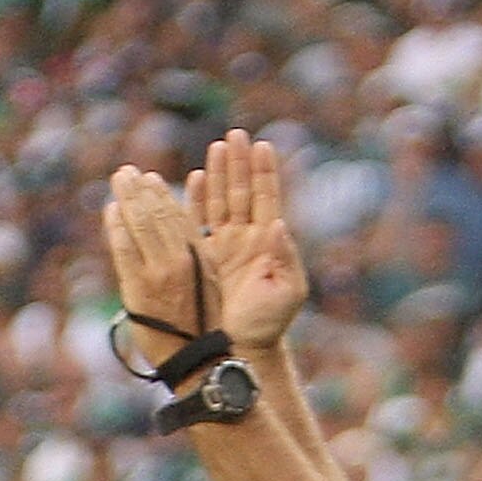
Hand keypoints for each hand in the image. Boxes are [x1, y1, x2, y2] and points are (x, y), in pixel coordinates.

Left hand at [103, 167, 213, 364]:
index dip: (162, 194)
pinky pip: (124, 247)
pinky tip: (111, 210)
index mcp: (200, 256)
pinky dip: (116, 226)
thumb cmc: (202, 324)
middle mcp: (179, 259)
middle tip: (126, 173)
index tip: (150, 180)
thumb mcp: (208, 283)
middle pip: (156, 213)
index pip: (177, 215)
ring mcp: (158, 272)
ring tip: (118, 181)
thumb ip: (192, 256)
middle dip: (139, 189)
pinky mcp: (138, 287)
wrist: (197, 359)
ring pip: (140, 224)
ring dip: (127, 198)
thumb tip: (174, 233)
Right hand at [187, 129, 308, 351]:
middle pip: (241, 192)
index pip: (266, 199)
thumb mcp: (287, 292)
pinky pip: (199, 223)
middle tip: (236, 134)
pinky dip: (197, 202)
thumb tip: (278, 223)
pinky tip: (194, 180)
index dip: (264, 173)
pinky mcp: (205, 257)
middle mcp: (247, 238)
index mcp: (268, 243)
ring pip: (220, 202)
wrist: (243, 346)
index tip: (262, 146)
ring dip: (217, 175)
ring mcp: (225, 246)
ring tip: (216, 147)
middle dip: (238, 164)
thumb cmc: (269, 323)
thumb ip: (285, 257)